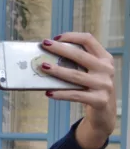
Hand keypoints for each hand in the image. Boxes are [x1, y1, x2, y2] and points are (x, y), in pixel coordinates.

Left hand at [39, 32, 116, 148]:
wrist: (105, 112)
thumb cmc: (92, 88)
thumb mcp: (90, 73)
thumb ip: (76, 64)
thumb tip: (47, 58)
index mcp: (104, 58)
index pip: (89, 40)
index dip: (72, 37)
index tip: (55, 38)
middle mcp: (106, 69)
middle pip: (80, 55)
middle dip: (60, 49)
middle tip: (44, 45)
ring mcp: (104, 85)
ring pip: (76, 75)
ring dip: (57, 71)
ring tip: (42, 67)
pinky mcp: (99, 100)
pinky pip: (76, 95)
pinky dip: (61, 94)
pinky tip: (48, 93)